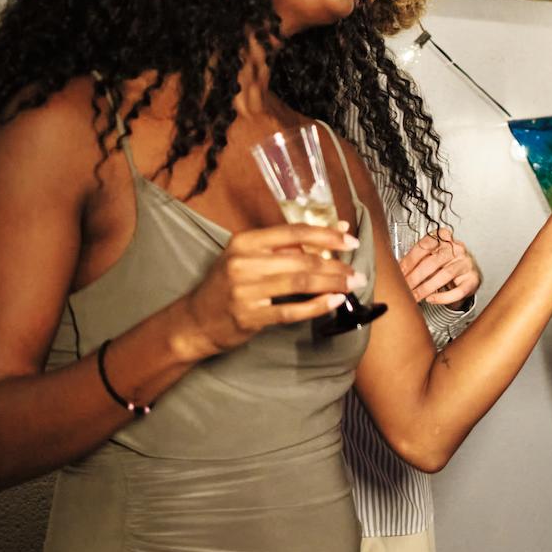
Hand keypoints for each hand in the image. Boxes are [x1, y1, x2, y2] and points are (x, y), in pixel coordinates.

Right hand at [180, 224, 363, 352]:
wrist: (194, 321)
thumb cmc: (227, 285)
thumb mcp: (248, 257)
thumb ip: (287, 246)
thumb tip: (336, 230)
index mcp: (245, 241)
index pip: (294, 232)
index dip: (326, 235)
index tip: (350, 239)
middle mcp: (243, 262)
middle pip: (302, 260)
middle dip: (336, 265)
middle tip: (357, 272)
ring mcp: (245, 290)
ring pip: (300, 283)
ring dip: (331, 284)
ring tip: (351, 285)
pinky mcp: (249, 316)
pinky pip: (291, 310)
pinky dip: (316, 306)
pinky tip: (334, 302)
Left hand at [400, 229, 480, 305]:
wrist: (467, 272)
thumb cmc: (446, 263)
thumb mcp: (431, 255)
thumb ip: (416, 259)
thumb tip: (396, 270)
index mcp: (444, 238)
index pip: (424, 246)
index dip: (409, 260)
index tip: (399, 272)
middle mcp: (457, 248)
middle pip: (433, 261)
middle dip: (415, 276)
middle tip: (404, 287)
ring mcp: (466, 263)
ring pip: (445, 275)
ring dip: (426, 288)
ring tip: (414, 296)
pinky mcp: (473, 279)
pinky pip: (458, 290)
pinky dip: (443, 297)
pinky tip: (431, 299)